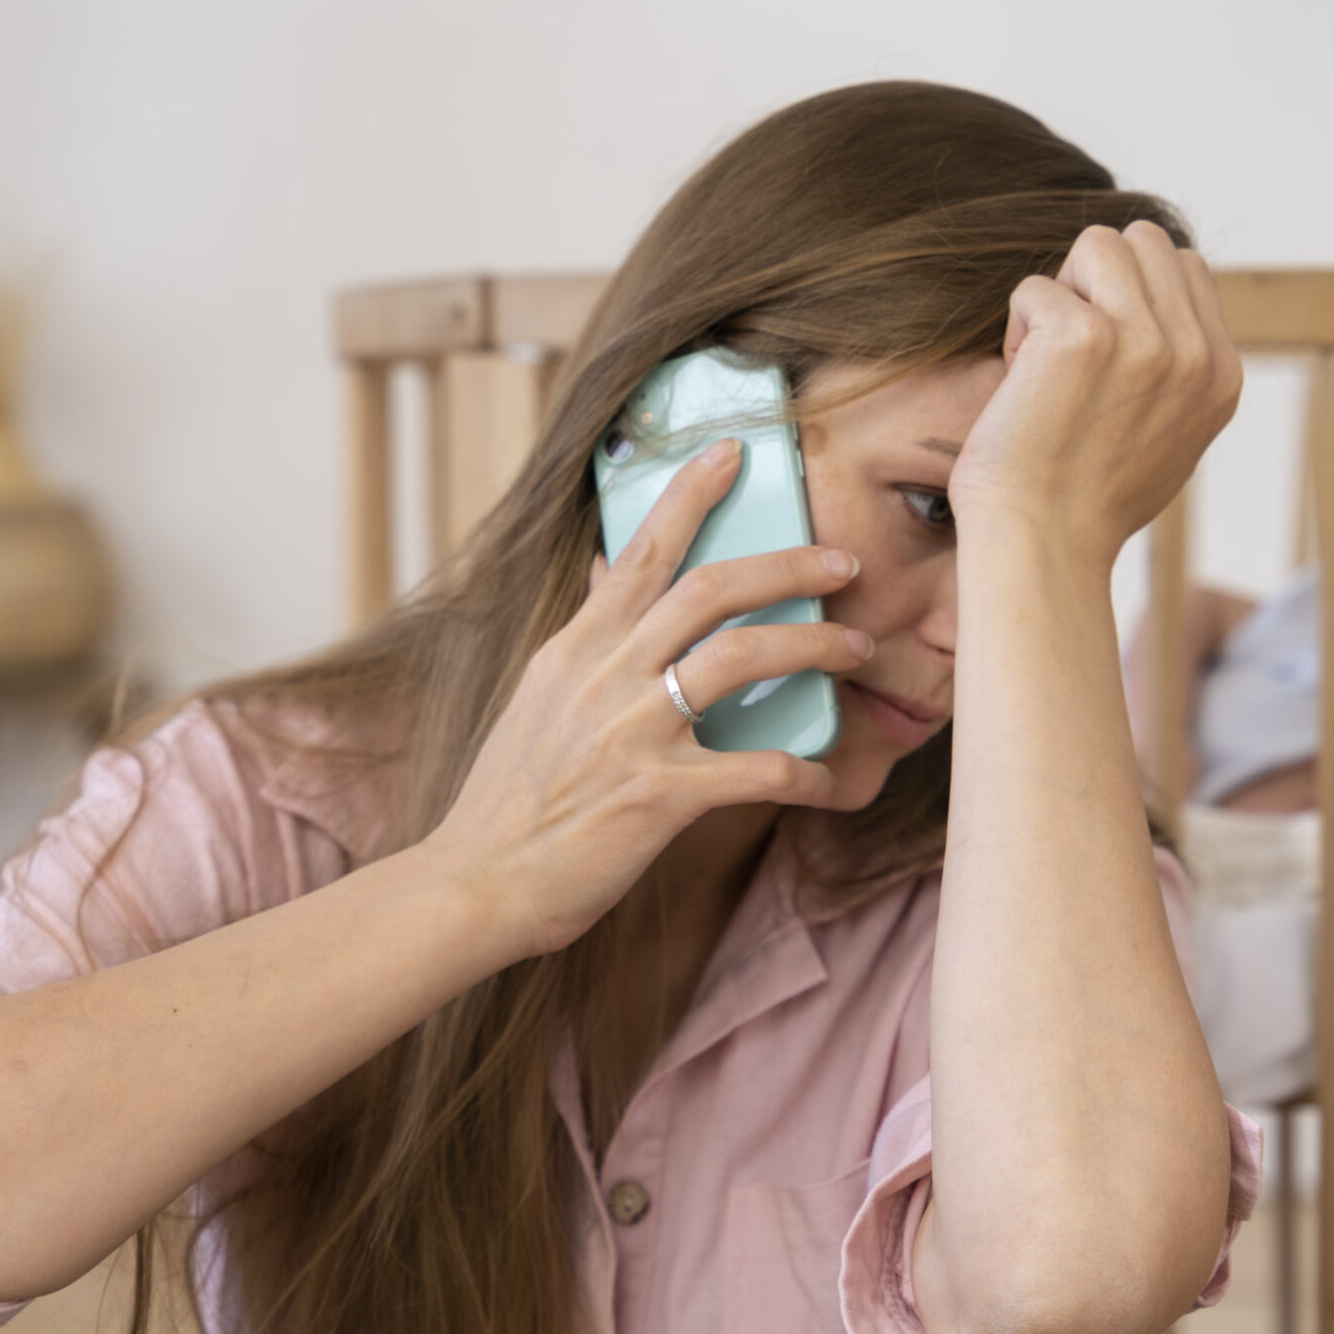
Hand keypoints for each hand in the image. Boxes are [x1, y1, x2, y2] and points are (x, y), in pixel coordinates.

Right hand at [425, 440, 875, 956]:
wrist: (479, 880)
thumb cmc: (511, 800)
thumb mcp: (538, 699)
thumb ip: (583, 638)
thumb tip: (608, 571)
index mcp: (576, 648)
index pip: (641, 551)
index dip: (691, 495)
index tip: (735, 453)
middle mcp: (606, 676)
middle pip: (710, 589)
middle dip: (787, 565)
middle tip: (842, 561)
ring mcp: (633, 732)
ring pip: (740, 657)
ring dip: (810, 646)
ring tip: (854, 650)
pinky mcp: (658, 795)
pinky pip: (755, 769)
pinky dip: (805, 772)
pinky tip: (830, 780)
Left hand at [948, 221, 1242, 563]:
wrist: (1043, 552)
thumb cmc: (1084, 506)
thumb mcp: (1168, 439)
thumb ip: (1178, 374)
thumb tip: (1160, 313)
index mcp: (1222, 376)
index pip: (1186, 269)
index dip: (1129, 297)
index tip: (1100, 363)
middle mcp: (1194, 353)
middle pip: (1144, 242)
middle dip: (1095, 282)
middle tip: (1067, 358)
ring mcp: (1143, 340)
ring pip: (1097, 244)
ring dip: (1058, 295)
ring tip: (1044, 364)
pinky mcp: (1082, 336)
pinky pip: (1036, 287)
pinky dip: (1015, 331)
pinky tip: (1020, 389)